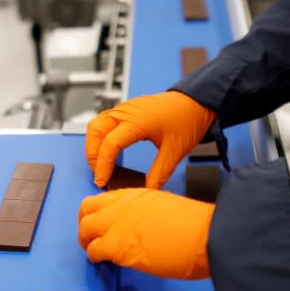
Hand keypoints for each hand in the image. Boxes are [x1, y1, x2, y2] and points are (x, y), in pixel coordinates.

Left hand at [78, 188, 213, 279]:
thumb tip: (141, 228)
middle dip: (85, 225)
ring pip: (85, 229)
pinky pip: (94, 250)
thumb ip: (147, 214)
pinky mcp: (118, 246)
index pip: (103, 199)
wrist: (206, 235)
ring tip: (93, 251)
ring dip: (86, 241)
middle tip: (90, 237)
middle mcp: (123, 205)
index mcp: (136, 195)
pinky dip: (94, 257)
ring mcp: (118, 224)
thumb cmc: (198, 226)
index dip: (97, 212)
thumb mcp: (167, 208)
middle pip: (87, 210)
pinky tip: (102, 261)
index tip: (100, 222)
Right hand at [85, 91, 215, 188]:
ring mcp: (125, 108)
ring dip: (93, 143)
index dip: (102, 166)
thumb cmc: (187, 119)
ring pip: (96, 124)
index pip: (110, 144)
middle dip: (92, 155)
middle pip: (95, 131)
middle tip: (98, 173)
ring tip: (100, 163)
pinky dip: (100, 135)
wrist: (197, 101)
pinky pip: (104, 119)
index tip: (102, 181)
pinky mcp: (127, 108)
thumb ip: (158, 173)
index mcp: (137, 121)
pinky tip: (107, 148)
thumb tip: (147, 189)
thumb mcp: (175, 152)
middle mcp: (127, 112)